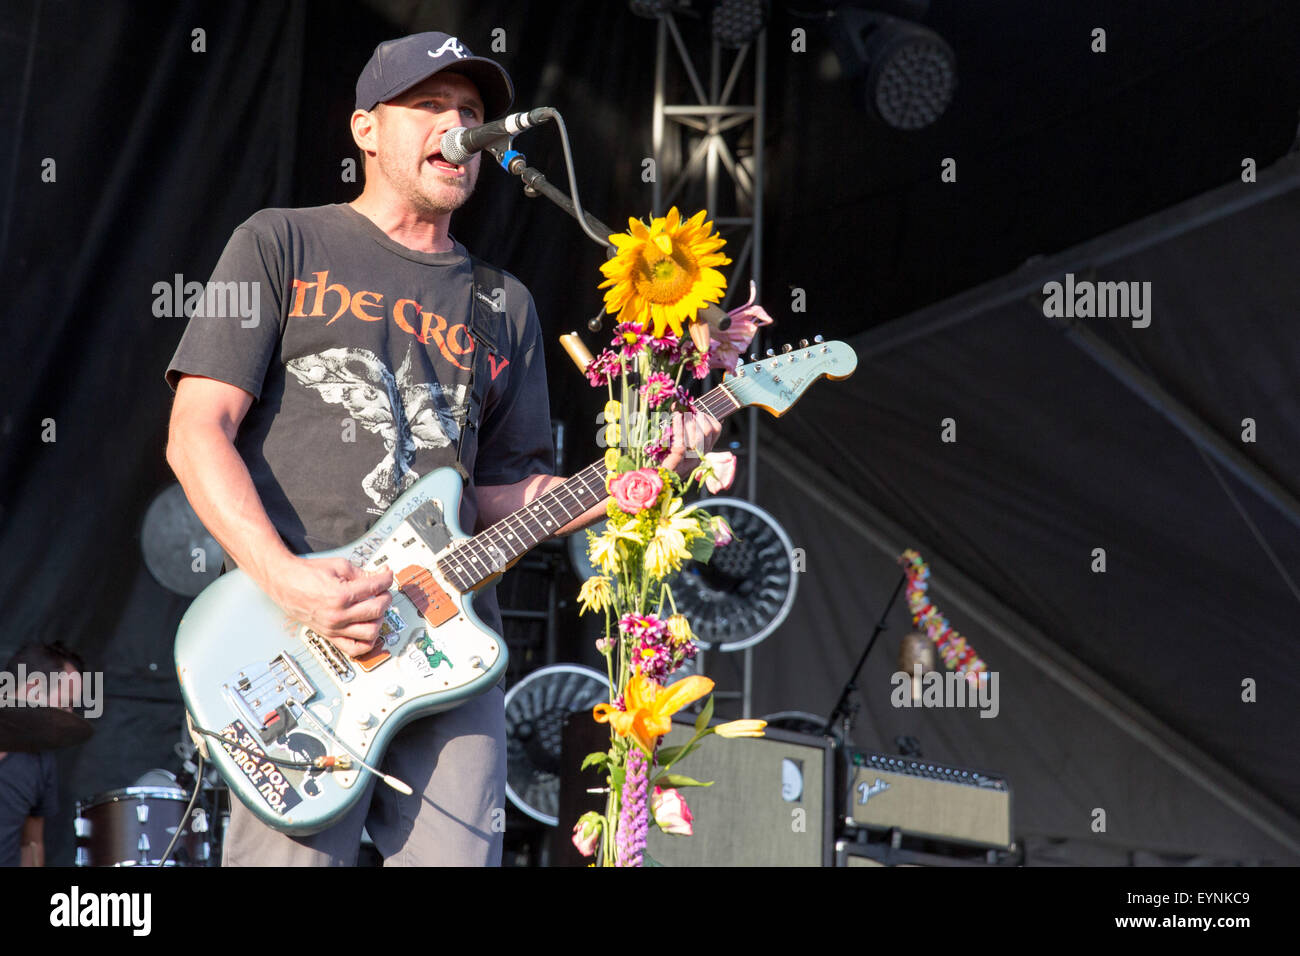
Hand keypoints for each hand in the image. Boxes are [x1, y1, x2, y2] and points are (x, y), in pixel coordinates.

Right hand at [263, 555, 393, 657]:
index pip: (376, 587)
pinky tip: (369, 629)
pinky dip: (367, 643)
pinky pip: (354, 649)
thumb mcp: (338, 566)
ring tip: (376, 609)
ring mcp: (334, 628)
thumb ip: (361, 573)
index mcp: (341, 595)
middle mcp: (338, 615)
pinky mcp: (330, 636)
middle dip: (386, 597)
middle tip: (383, 591)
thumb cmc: (306, 574)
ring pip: (371, 632)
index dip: (386, 578)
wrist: (283, 582)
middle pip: (377, 610)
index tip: (387, 575)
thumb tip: (380, 577)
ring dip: (380, 620)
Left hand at [661, 409, 721, 479]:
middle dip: (698, 417)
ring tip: (680, 414)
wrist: (660, 480)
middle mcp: (700, 454)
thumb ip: (689, 430)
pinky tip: (675, 417)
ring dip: (689, 421)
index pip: (716, 429)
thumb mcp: (683, 444)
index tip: (696, 411)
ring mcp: (690, 458)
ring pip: (698, 436)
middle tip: (688, 412)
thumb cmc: (670, 459)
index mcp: (704, 450)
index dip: (708, 416)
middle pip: (708, 430)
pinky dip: (679, 426)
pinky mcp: (677, 459)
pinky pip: (682, 442)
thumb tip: (693, 411)